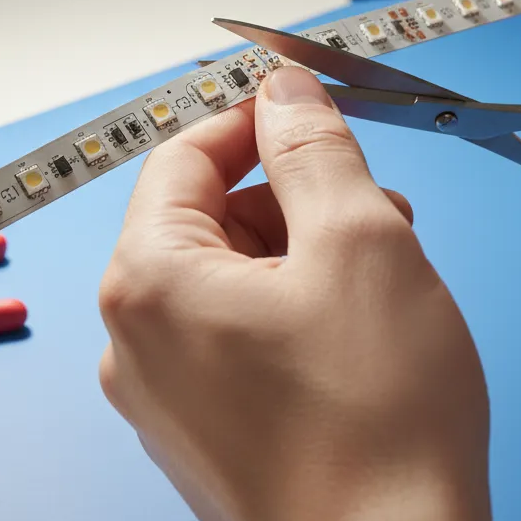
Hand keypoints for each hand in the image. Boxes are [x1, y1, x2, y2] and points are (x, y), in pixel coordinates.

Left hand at [98, 68, 492, 520]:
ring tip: (383, 260)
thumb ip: (312, 147)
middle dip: (288, 190)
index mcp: (150, 283)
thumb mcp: (358, 240)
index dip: (251, 119)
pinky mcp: (207, 430)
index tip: (308, 106)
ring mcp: (168, 394)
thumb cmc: (378, 421)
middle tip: (368, 196)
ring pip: (229, 273)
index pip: (184, 156)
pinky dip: (293, 302)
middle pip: (205, 214)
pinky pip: (237, 331)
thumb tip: (282, 89)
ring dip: (301, 245)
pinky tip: (360, 318)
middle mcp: (138, 341)